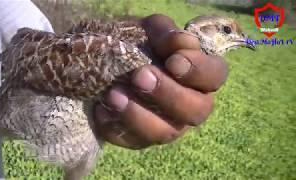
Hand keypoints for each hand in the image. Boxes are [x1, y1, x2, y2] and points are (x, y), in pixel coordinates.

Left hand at [94, 14, 227, 148]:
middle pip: (196, 111)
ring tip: (114, 95)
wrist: (109, 63)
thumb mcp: (151, 31)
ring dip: (139, 115)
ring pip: (165, 132)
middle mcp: (190, 105)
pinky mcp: (141, 139)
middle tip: (139, 76)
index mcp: (200, 75)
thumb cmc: (140, 44)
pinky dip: (116, 127)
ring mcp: (167, 125)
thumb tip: (181, 42)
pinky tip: (101, 109)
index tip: (172, 60)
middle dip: (168, 94)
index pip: (215, 75)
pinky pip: (134, 141)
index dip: (198, 70)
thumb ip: (168, 33)